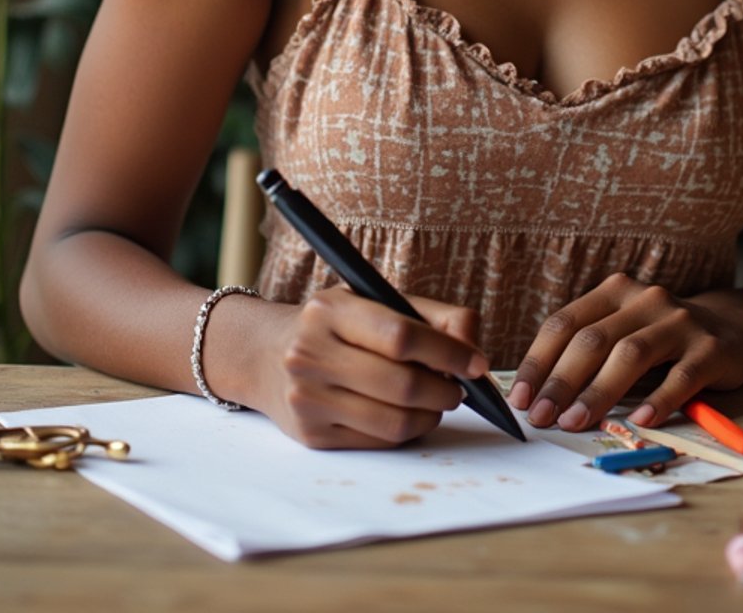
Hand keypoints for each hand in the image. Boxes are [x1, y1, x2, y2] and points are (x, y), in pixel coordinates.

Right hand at [253, 288, 487, 448]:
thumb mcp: (375, 300)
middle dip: (446, 390)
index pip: (401, 335)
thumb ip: (431, 316)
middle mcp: (311, 353)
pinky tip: (410, 414)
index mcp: (330, 310)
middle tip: (460, 387)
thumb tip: (474, 347)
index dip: (448, 352)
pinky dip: (407, 431)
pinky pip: (379, 442)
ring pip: (394, 421)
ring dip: (431, 414)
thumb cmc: (336, 324)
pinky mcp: (311, 434)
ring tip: (439, 401)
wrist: (266, 355)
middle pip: (402, 384)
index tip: (476, 363)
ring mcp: (307, 398)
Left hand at [507, 276, 742, 430]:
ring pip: (631, 354)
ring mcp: (679, 321)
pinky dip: (659, 399)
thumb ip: (587, 352)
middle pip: (593, 339)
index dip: (539, 361)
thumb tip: (539, 396)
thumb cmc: (659, 336)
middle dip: (561, 381)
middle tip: (541, 417)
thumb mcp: (621, 330)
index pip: (565, 323)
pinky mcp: (710, 349)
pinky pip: (681, 376)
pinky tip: (640, 420)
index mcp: (614, 291)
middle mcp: (644, 299)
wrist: (729, 326)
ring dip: (598, 392)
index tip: (520, 397)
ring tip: (575, 422)